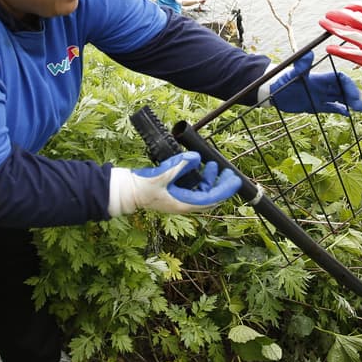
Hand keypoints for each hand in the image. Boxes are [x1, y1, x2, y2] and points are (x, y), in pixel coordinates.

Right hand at [108, 151, 241, 214]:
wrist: (127, 191)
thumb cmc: (141, 187)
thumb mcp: (161, 175)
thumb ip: (179, 166)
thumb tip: (197, 158)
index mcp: (183, 204)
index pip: (210, 198)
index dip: (224, 189)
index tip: (234, 179)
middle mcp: (184, 203)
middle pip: (209, 196)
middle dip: (221, 184)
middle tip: (229, 172)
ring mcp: (179, 198)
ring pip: (202, 191)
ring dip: (210, 179)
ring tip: (213, 165)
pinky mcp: (174, 192)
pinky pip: (193, 187)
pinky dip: (199, 178)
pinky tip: (199, 166)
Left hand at [265, 51, 361, 115]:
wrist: (272, 93)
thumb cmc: (281, 81)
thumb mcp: (292, 74)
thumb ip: (301, 65)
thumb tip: (309, 52)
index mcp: (319, 78)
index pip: (339, 79)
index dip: (348, 85)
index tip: (354, 95)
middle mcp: (322, 86)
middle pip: (343, 89)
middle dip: (353, 96)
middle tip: (360, 107)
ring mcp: (320, 96)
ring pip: (340, 98)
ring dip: (350, 103)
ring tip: (360, 110)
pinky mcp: (315, 106)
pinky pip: (331, 107)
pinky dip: (340, 110)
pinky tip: (348, 115)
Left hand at [320, 0, 361, 83]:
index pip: (360, 8)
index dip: (350, 8)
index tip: (345, 9)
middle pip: (350, 19)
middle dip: (336, 15)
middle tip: (327, 14)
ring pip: (347, 34)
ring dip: (333, 28)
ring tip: (324, 24)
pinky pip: (351, 53)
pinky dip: (338, 50)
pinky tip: (329, 47)